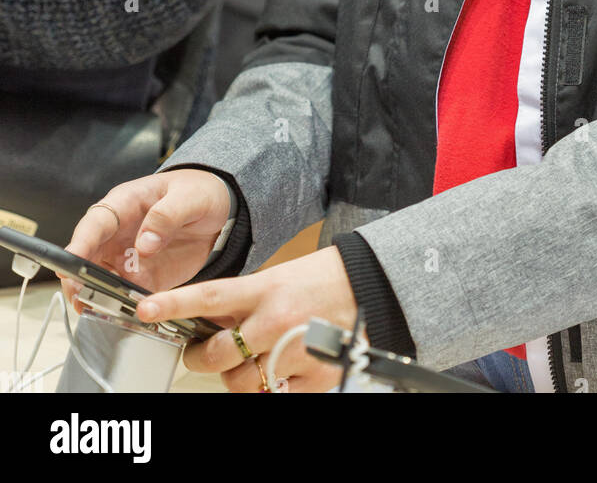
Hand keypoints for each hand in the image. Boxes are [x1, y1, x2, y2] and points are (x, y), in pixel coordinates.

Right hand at [61, 169, 231, 308]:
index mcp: (125, 204)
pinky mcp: (142, 278)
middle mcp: (118, 233)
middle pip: (88, 257)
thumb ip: (167, 215)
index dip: (79, 244)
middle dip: (79, 279)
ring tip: (101, 313)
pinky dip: (123, 309)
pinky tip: (125, 319)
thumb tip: (144, 244)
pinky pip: (126, 296)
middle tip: (81, 299)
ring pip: (101, 281)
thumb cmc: (198, 191)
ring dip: (98, 297)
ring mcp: (127, 258)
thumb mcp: (190, 196)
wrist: (217, 209)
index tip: (69, 265)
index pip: (95, 224)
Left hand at [135, 247, 358, 393]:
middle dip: (202, 358)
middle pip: (217, 354)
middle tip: (203, 353)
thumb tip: (210, 321)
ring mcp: (293, 352)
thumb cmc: (322, 279)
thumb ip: (244, 300)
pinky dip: (270, 387)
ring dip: (238, 377)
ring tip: (252, 360)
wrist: (371, 286)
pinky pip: (273, 396)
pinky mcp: (312, 378)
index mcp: (265, 288)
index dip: (174, 304)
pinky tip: (280, 369)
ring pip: (241, 382)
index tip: (147, 308)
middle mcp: (275, 321)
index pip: (209, 296)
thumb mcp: (277, 278)